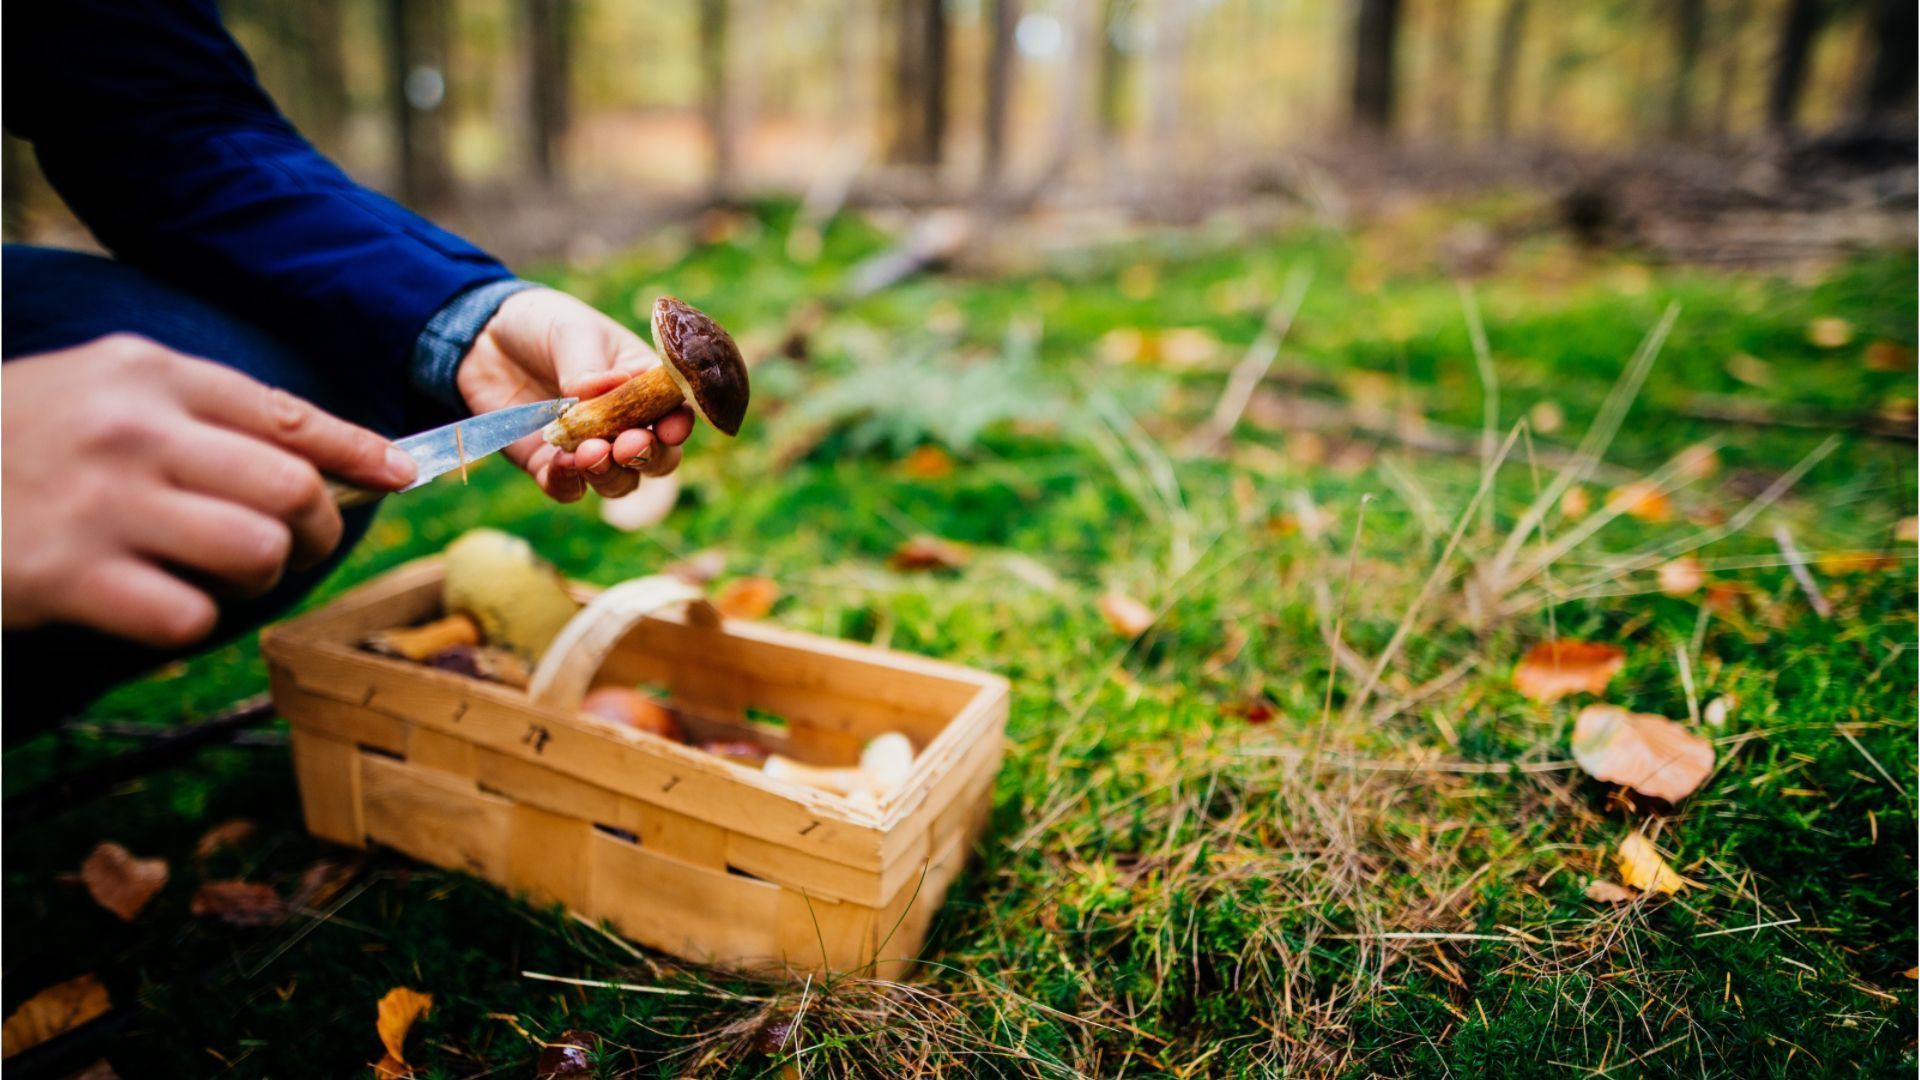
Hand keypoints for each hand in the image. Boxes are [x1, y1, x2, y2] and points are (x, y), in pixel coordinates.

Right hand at [1, 335, 415, 646]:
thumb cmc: (19, 441)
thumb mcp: (101, 390)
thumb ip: (201, 413)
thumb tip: (322, 455)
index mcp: (148, 373)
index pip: (287, 416)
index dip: (359, 454)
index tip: (400, 478)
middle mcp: (133, 430)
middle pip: (292, 490)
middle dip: (316, 529)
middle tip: (296, 545)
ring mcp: (102, 503)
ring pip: (256, 551)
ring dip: (256, 577)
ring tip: (217, 574)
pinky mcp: (71, 577)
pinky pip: (191, 617)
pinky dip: (191, 623)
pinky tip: (155, 605)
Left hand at [456, 288, 694, 501]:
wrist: (484, 338)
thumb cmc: (542, 325)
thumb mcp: (571, 332)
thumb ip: (589, 365)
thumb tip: (607, 387)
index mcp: (642, 385)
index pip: (674, 413)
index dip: (677, 425)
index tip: (668, 428)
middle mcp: (624, 424)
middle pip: (656, 459)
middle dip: (647, 457)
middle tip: (627, 445)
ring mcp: (589, 449)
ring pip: (618, 482)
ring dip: (610, 474)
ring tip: (589, 453)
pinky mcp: (550, 466)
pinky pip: (569, 489)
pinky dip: (570, 483)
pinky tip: (561, 465)